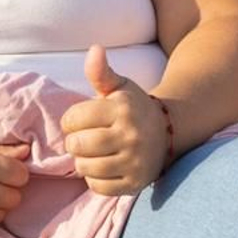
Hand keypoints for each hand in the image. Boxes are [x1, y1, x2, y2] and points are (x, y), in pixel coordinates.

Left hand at [60, 44, 169, 195]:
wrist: (167, 133)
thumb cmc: (132, 108)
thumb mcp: (119, 86)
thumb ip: (101, 71)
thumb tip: (95, 49)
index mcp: (122, 110)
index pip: (74, 118)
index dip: (70, 120)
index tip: (79, 121)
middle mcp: (131, 136)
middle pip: (78, 145)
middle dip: (73, 142)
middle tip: (82, 139)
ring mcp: (135, 162)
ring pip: (86, 168)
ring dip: (82, 161)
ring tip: (91, 153)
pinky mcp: (135, 183)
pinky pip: (98, 187)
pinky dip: (94, 179)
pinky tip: (102, 167)